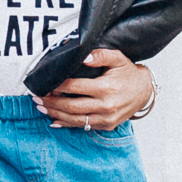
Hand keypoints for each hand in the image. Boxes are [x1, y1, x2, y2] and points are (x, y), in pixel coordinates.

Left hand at [34, 48, 153, 129]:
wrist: (145, 91)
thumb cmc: (129, 73)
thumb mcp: (118, 58)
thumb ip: (100, 55)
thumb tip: (83, 57)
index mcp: (106, 88)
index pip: (75, 87)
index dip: (58, 86)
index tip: (46, 84)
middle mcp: (106, 106)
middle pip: (71, 106)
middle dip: (51, 103)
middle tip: (36, 98)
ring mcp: (106, 118)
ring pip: (75, 119)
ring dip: (55, 114)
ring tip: (41, 108)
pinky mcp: (106, 126)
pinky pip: (83, 126)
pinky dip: (66, 124)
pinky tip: (54, 120)